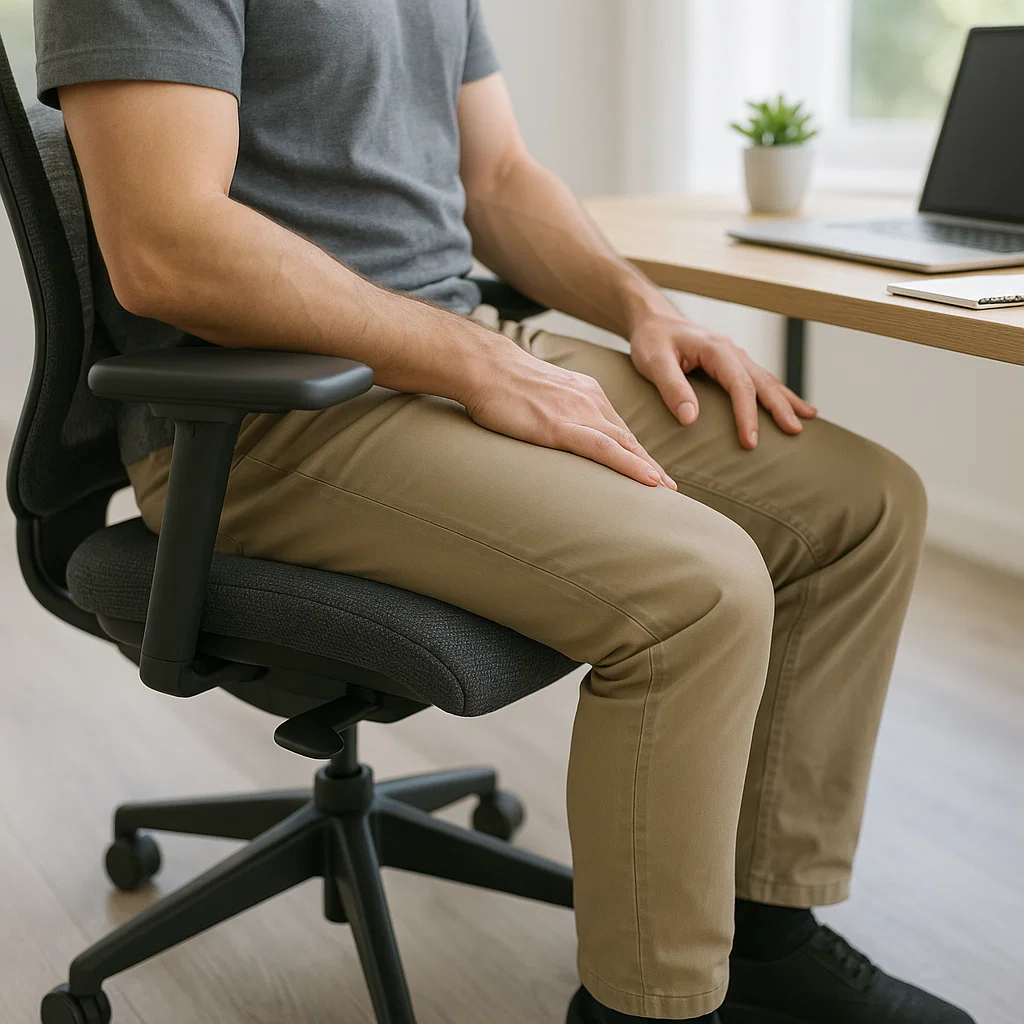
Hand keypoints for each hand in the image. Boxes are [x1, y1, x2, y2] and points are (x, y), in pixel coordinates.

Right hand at [463, 344, 676, 489]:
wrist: (484, 367)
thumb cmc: (501, 383)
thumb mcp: (538, 395)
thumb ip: (555, 411)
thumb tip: (553, 429)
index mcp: (585, 393)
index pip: (616, 428)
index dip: (635, 451)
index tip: (650, 471)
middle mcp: (590, 401)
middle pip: (627, 438)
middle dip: (650, 464)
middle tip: (669, 488)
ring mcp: (578, 414)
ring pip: (624, 445)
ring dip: (648, 470)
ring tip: (666, 491)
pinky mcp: (562, 428)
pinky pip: (606, 451)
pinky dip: (631, 466)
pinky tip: (649, 481)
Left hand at [629, 313, 817, 448]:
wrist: (652, 319)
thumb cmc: (651, 340)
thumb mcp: (654, 362)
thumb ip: (671, 388)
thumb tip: (691, 419)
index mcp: (716, 349)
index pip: (739, 385)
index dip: (747, 415)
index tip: (750, 442)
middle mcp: (731, 350)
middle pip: (762, 381)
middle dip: (780, 407)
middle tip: (794, 430)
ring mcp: (733, 355)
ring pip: (766, 379)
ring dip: (786, 399)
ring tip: (807, 418)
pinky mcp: (730, 362)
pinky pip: (758, 378)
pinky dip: (776, 392)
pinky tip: (789, 403)